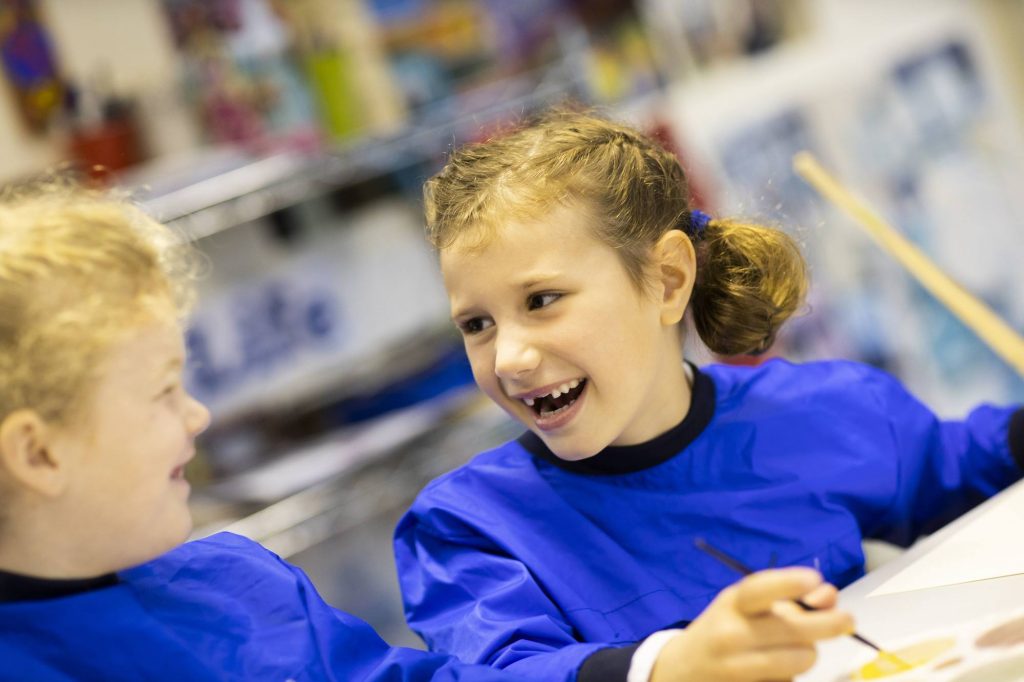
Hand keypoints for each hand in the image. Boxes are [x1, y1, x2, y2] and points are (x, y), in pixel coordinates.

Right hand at [650, 568, 853, 681]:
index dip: (787, 583)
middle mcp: (731, 634)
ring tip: (798, 649)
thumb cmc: (723, 629)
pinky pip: (789, 680)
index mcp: (731, 604)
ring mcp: (736, 667)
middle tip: (848, 619)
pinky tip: (777, 670)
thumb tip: (829, 595)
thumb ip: (788, 598)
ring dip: (809, 653)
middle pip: (792, 629)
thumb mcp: (746, 607)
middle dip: (828, 624)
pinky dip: (792, 674)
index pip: (758, 590)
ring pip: (799, 658)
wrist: (682, 669)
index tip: (814, 579)